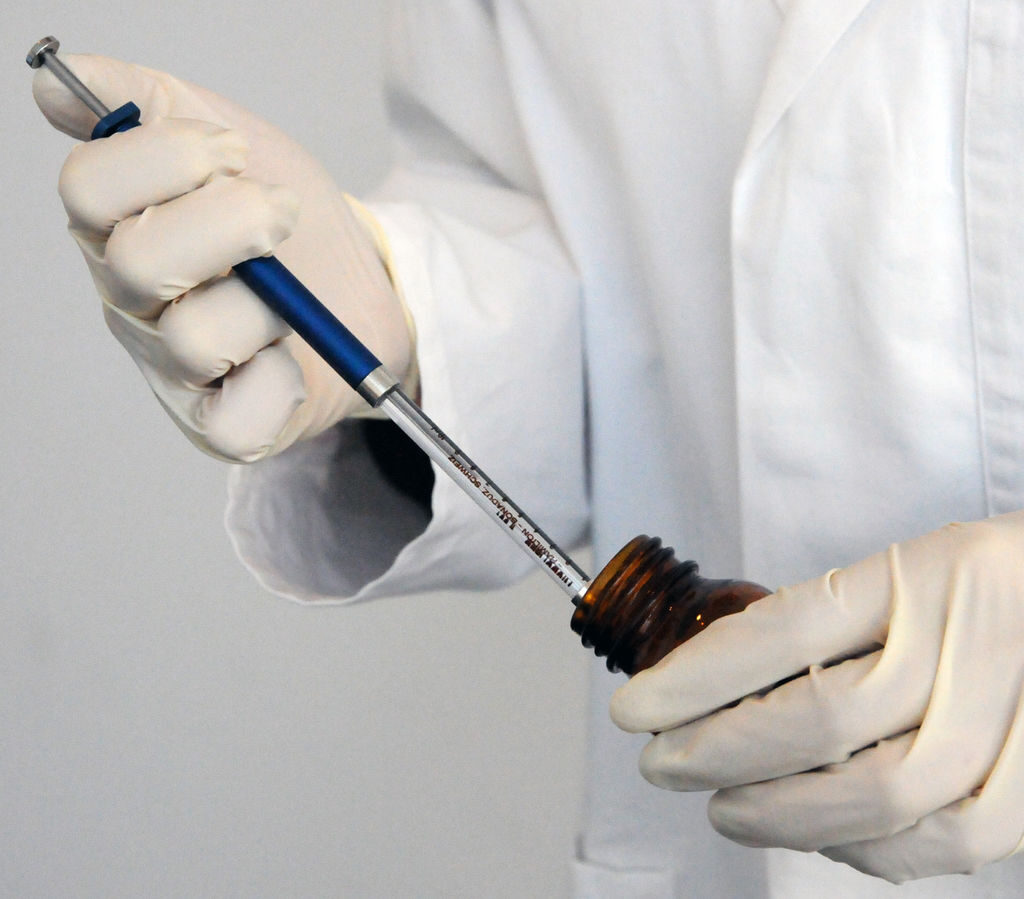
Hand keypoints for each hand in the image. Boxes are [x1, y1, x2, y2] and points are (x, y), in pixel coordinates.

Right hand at [34, 54, 411, 460]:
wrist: (363, 289)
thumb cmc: (289, 223)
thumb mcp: (231, 139)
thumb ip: (149, 104)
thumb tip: (64, 84)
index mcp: (120, 228)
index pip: (89, 188)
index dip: (168, 156)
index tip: (235, 153)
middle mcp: (133, 303)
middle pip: (137, 262)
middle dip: (232, 223)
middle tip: (282, 214)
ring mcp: (175, 370)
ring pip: (196, 337)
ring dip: (268, 304)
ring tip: (291, 298)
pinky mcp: (223, 425)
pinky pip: (235, 419)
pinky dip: (277, 384)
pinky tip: (289, 357)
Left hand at [610, 511, 1023, 881]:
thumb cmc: (983, 588)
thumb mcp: (911, 572)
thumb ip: (836, 621)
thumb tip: (721, 685)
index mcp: (922, 569)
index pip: (785, 630)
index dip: (698, 679)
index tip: (635, 709)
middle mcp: (971, 631)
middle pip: (824, 716)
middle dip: (721, 753)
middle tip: (664, 764)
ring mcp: (1018, 708)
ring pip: (884, 792)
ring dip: (783, 816)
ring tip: (726, 809)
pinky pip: (951, 838)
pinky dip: (870, 849)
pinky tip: (822, 835)